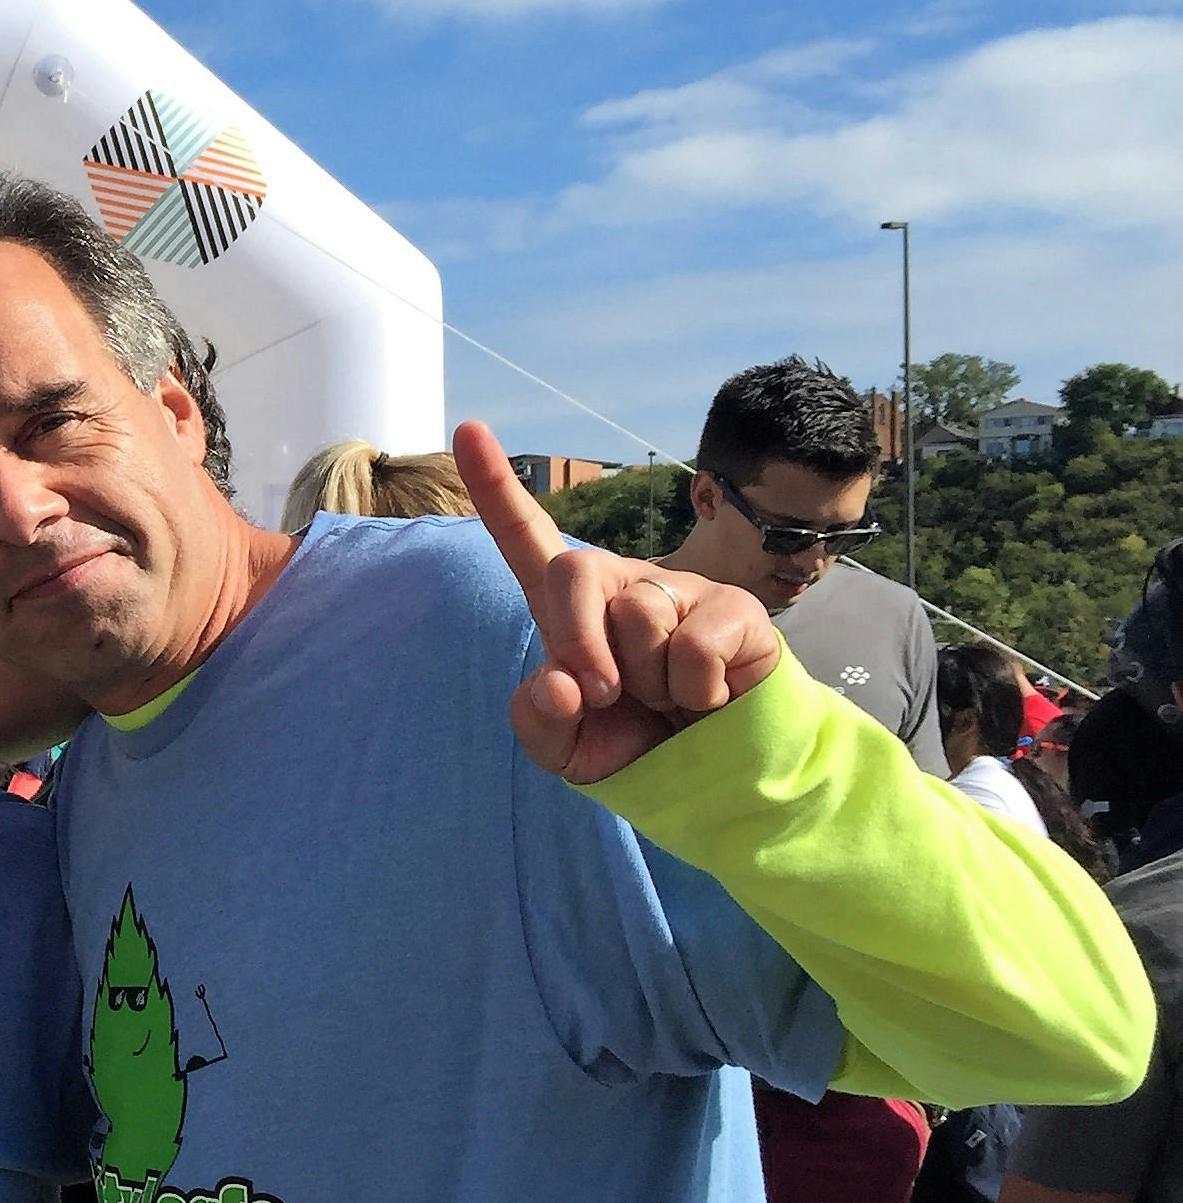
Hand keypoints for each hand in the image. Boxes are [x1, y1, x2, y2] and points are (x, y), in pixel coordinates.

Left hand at [453, 422, 783, 785]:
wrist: (714, 773)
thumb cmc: (634, 742)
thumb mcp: (567, 747)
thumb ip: (539, 719)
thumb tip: (561, 681)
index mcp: (571, 609)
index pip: (526, 539)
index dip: (495, 487)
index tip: (467, 430)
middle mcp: (624, 584)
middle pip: (575, 571)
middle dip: (581, 641)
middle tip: (609, 693)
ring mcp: (680, 590)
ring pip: (639, 616)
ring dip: (649, 680)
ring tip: (669, 694)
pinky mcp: (735, 608)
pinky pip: (693, 646)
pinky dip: (694, 689)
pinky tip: (709, 695)